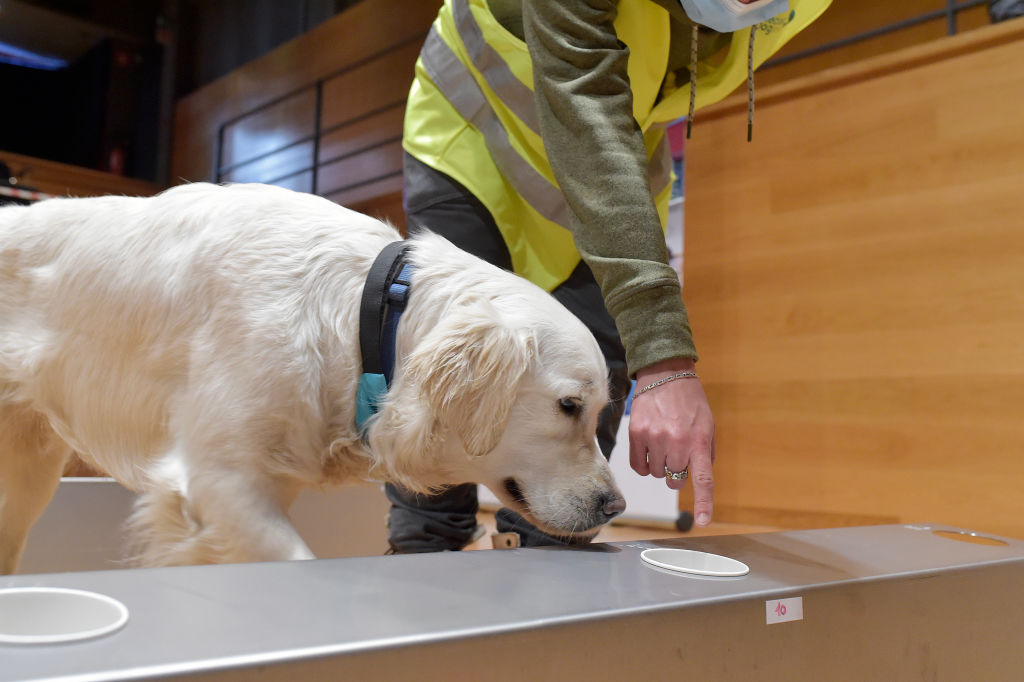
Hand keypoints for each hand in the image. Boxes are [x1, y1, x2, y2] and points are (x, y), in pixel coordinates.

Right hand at [627, 358, 715, 525]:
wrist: (666, 374)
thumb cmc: (690, 401)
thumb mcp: (708, 425)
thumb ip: (705, 452)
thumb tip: (698, 477)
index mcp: (699, 441)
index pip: (703, 479)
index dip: (705, 503)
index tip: (704, 521)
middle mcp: (677, 442)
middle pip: (674, 479)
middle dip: (675, 472)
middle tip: (676, 454)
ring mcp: (655, 438)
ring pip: (655, 473)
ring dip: (659, 465)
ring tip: (662, 443)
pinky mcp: (637, 434)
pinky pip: (638, 466)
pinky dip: (643, 463)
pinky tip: (648, 448)